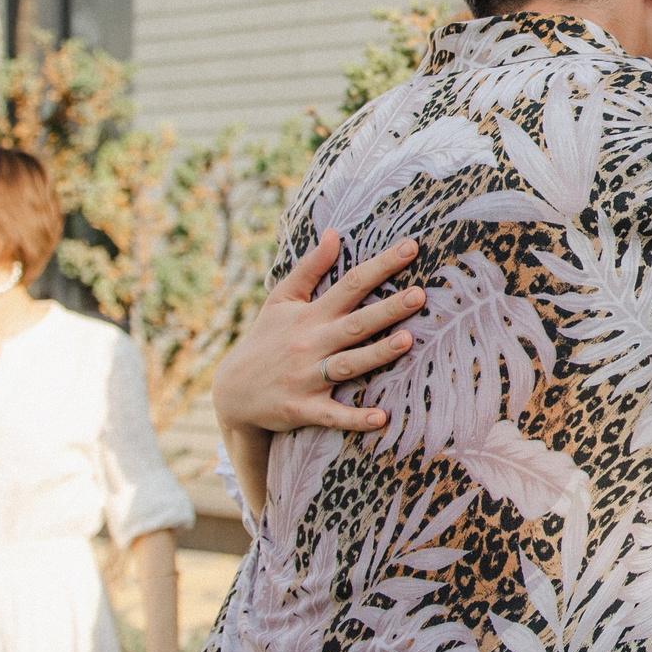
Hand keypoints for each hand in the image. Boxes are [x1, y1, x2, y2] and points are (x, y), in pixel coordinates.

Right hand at [212, 230, 426, 436]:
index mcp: (311, 315)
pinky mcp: (303, 408)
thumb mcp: (281, 299)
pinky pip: (333, 414)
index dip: (381, 265)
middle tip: (420, 295)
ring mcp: (307, 377)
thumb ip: (310, 267)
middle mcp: (312, 343)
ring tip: (407, 341)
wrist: (231, 390)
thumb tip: (334, 232)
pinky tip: (381, 418)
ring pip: (348, 364)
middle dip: (387, 310)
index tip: (412, 248)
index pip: (350, 284)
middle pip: (355, 324)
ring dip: (376, 354)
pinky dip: (354, 418)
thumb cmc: (265, 339)